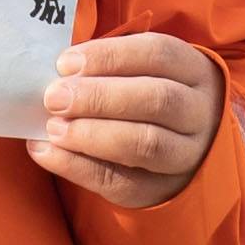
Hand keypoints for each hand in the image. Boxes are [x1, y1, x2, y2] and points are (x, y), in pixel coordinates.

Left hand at [31, 32, 219, 208]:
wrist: (179, 144)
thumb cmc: (147, 94)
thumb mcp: (142, 71)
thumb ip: (107, 68)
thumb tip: (59, 73)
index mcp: (194, 71)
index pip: (158, 54)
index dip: (109, 56)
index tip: (65, 63)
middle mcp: (199, 113)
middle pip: (156, 100)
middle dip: (98, 97)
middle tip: (54, 97)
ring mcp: (187, 154)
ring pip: (145, 144)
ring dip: (91, 135)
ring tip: (53, 128)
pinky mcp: (161, 189)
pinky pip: (120, 182)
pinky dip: (76, 167)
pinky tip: (45, 152)